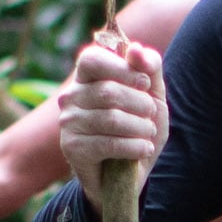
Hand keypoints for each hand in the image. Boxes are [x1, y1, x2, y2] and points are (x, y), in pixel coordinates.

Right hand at [58, 34, 166, 183]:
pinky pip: (108, 144)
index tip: (145, 84)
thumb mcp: (153, 94)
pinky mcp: (72, 148)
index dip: (122, 69)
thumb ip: (150, 67)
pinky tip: (143, 150)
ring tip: (147, 134)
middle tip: (150, 117)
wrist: (131, 172)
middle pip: (108, 92)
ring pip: (111, 119)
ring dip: (141, 128)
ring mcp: (68, 122)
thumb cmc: (139, 126)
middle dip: (141, 105)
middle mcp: (70, 96)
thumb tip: (136, 49)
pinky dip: (135, 147)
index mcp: (86, 77)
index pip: (92, 59)